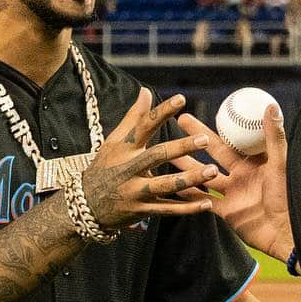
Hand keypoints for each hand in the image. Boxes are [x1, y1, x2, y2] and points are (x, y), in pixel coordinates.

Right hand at [80, 89, 217, 229]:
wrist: (87, 205)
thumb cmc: (106, 167)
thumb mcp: (115, 142)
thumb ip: (133, 118)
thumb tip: (146, 91)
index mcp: (124, 148)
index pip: (143, 125)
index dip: (161, 112)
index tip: (181, 99)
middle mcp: (129, 168)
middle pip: (157, 155)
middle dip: (181, 147)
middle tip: (205, 139)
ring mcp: (136, 191)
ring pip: (166, 185)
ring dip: (190, 179)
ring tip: (213, 171)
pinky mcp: (142, 210)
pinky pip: (168, 210)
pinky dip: (188, 208)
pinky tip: (207, 202)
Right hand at [171, 104, 292, 260]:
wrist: (286, 232)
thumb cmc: (289, 197)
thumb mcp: (280, 164)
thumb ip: (274, 137)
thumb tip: (270, 106)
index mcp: (255, 162)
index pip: (233, 138)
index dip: (221, 124)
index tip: (217, 110)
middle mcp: (242, 175)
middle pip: (215, 153)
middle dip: (196, 138)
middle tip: (180, 120)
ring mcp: (233, 193)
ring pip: (205, 175)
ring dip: (187, 164)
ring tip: (168, 152)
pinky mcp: (227, 212)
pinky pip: (204, 200)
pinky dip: (189, 193)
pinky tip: (173, 183)